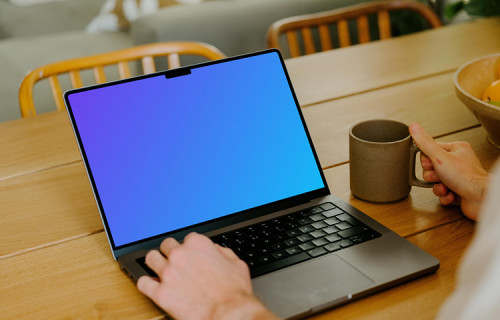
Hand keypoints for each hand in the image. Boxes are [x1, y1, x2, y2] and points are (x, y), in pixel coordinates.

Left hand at [137, 232, 278, 319]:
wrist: (228, 314)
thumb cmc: (234, 293)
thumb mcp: (236, 264)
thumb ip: (222, 252)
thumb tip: (215, 251)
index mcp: (198, 244)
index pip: (187, 238)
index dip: (190, 248)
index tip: (191, 255)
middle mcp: (180, 255)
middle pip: (166, 245)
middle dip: (171, 252)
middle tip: (175, 262)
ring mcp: (168, 273)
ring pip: (150, 259)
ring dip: (155, 263)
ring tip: (159, 269)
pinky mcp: (159, 293)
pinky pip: (142, 283)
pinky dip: (145, 284)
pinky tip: (151, 286)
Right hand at [409, 123, 488, 219]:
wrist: (480, 198)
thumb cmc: (467, 177)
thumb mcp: (440, 157)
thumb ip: (425, 143)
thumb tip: (414, 128)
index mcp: (456, 149)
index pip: (430, 150)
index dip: (427, 160)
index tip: (432, 163)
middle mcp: (457, 162)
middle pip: (430, 168)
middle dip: (433, 176)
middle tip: (440, 176)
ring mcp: (457, 177)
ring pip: (435, 181)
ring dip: (438, 187)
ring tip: (447, 186)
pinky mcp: (457, 190)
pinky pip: (441, 192)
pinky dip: (444, 195)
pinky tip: (451, 194)